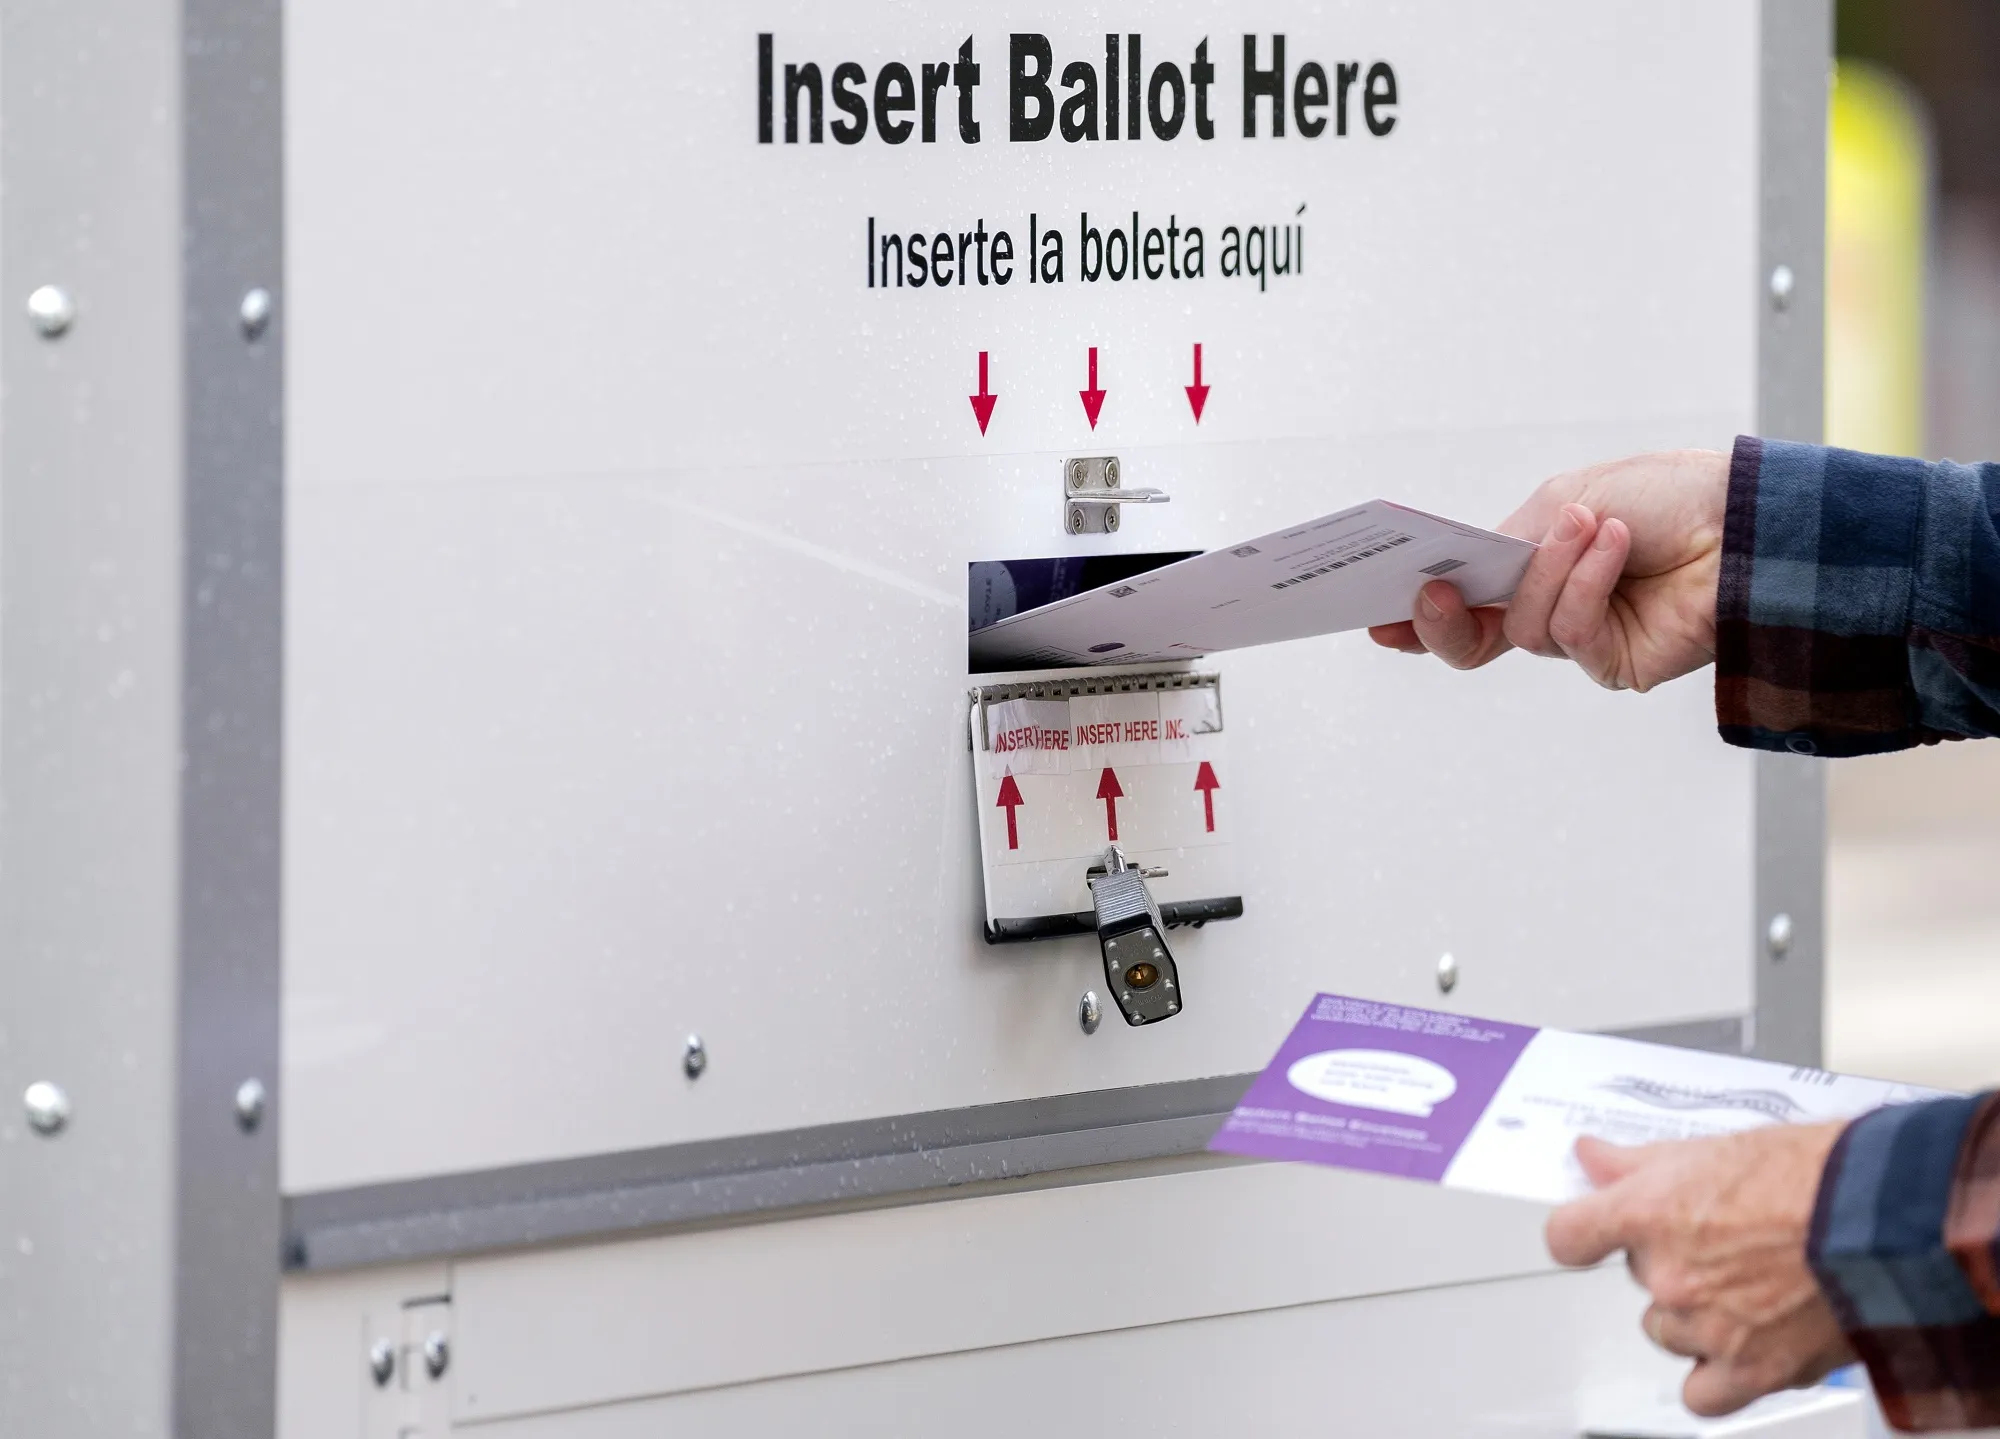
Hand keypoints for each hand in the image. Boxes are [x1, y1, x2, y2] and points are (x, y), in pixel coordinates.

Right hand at [1368, 449, 1729, 691]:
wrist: (1743, 518)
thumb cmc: (1663, 497)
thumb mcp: (1564, 500)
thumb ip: (1508, 543)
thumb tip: (1464, 583)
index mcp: (1533, 567)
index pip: (1465, 602)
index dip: (1419, 616)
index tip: (1376, 618)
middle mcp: (1551, 607)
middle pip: (1473, 641)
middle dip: (1444, 623)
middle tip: (1432, 597)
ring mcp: (1583, 640)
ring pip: (1523, 628)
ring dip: (1552, 570)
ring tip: (1592, 524)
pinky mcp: (1616, 664)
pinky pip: (1572, 633)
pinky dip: (1589, 584)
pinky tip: (1616, 545)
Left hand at [1546, 1124, 1854, 1416]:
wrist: (1892, 1221)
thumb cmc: (1817, 1175)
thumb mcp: (1713, 1147)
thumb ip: (1639, 1161)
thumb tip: (1592, 1156)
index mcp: (1649, 1213)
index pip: (1568, 1236)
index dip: (1582, 1232)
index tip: (1593, 1230)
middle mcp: (1668, 1275)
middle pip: (1635, 1277)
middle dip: (1670, 1259)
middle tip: (1724, 1240)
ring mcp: (1706, 1326)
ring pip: (1667, 1330)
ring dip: (1695, 1314)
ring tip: (1750, 1284)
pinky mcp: (1750, 1370)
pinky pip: (1702, 1392)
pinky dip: (1716, 1373)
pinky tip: (1741, 1342)